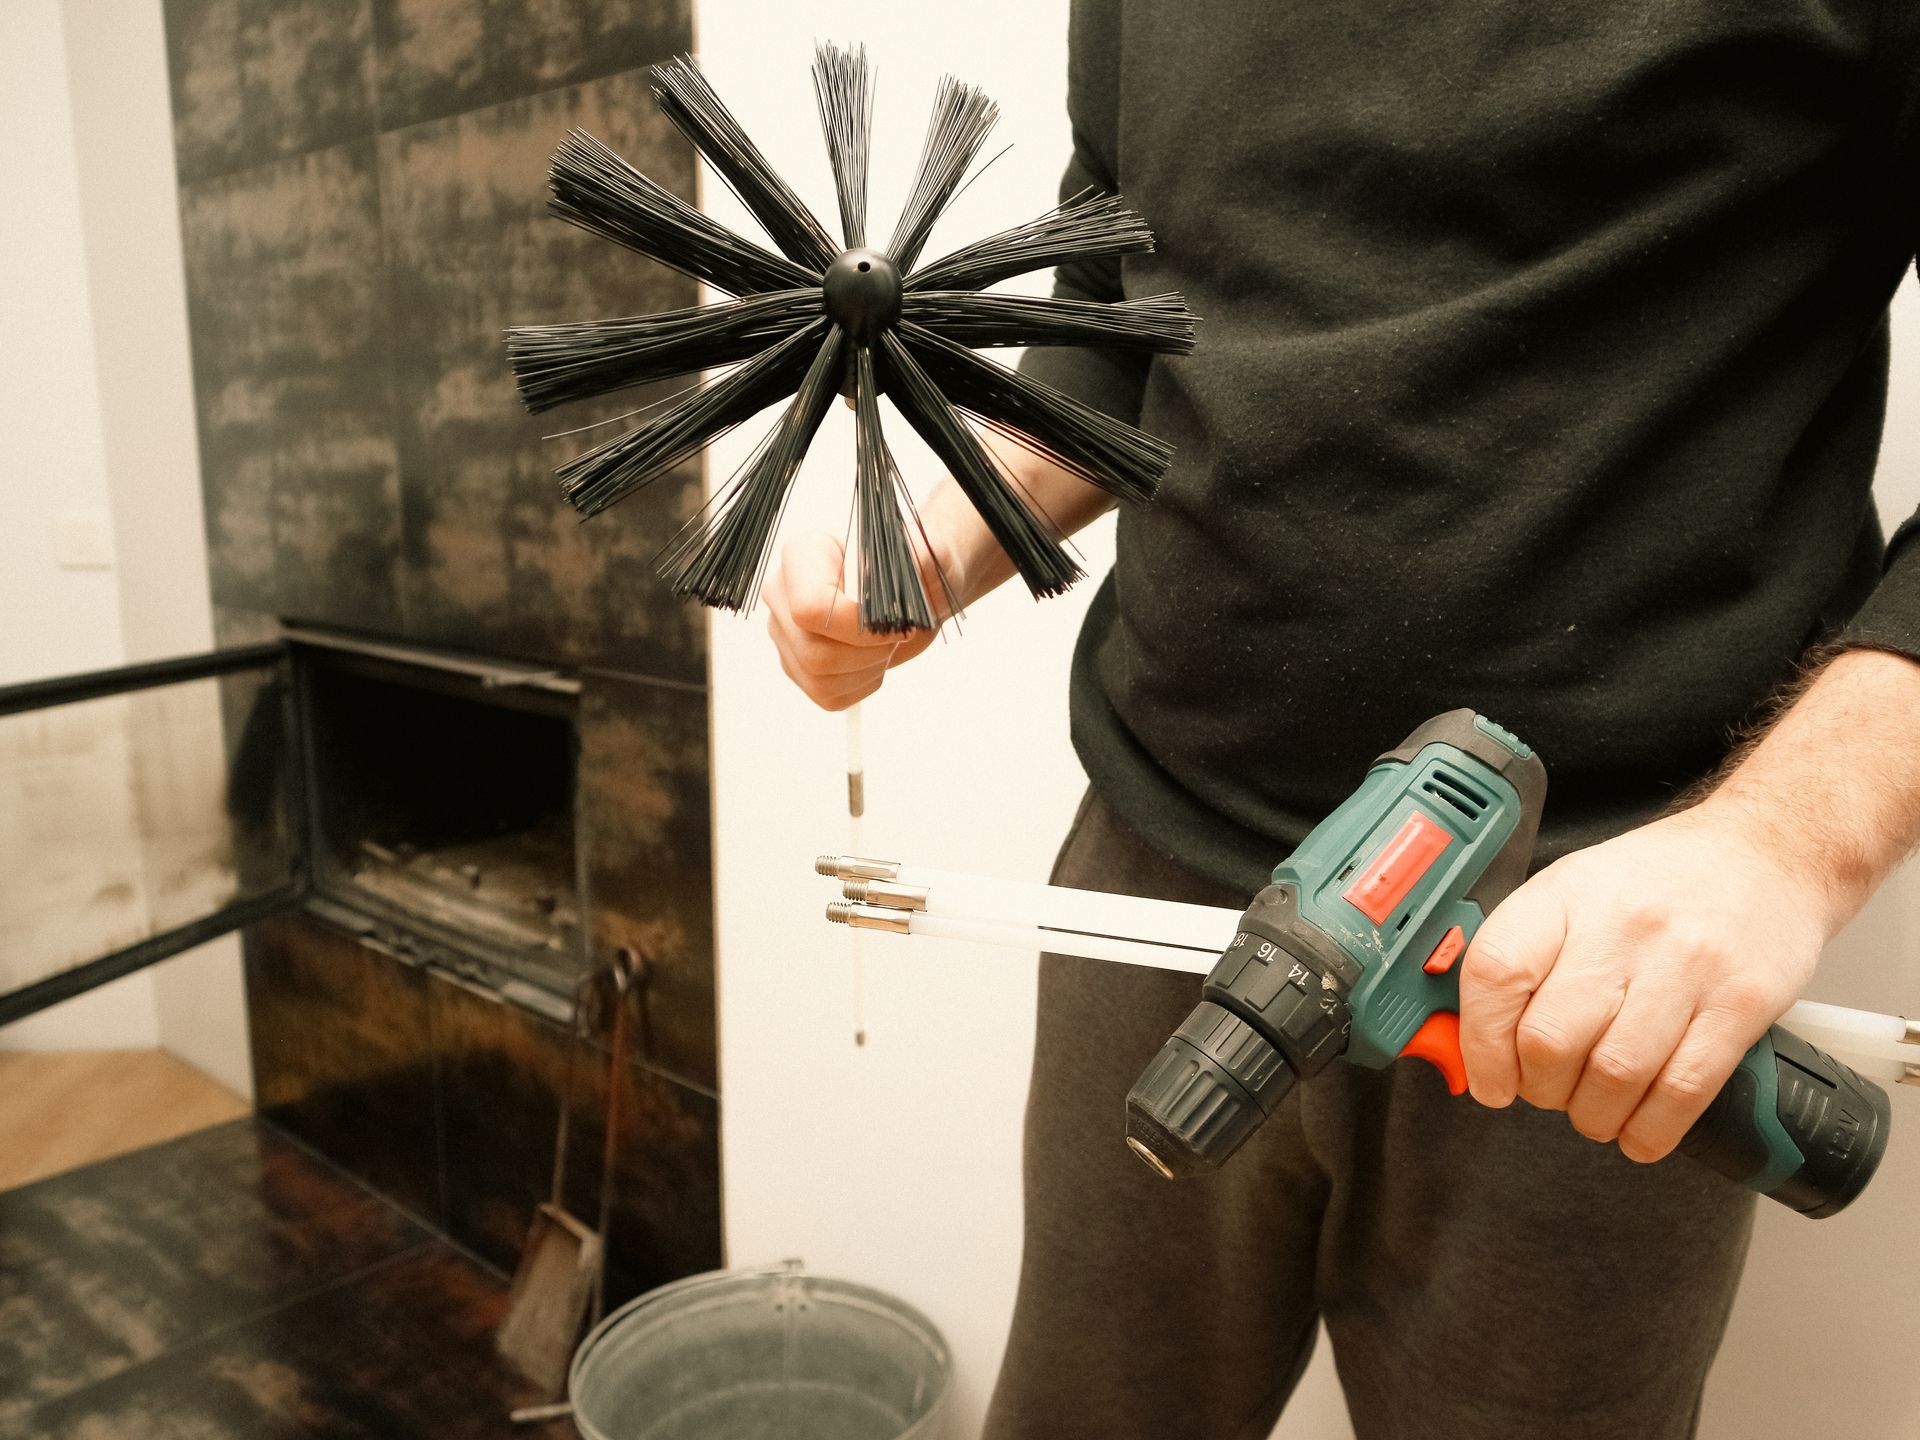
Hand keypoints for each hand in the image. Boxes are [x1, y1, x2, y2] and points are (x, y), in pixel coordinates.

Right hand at [762, 528, 957, 710]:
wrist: (913, 593)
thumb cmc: (914, 570)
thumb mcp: (926, 556)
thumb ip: (917, 561)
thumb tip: (908, 581)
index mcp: (802, 554)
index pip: (810, 608)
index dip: (858, 629)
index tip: (896, 625)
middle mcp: (781, 593)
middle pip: (813, 651)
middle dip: (869, 653)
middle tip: (897, 634)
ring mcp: (785, 633)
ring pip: (820, 677)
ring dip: (869, 668)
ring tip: (886, 643)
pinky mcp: (798, 667)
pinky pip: (828, 694)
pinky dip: (862, 684)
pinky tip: (874, 658)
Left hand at [1457, 798, 1834, 1162]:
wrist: (1766, 851)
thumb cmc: (1659, 882)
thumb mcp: (1574, 890)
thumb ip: (1523, 956)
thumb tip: (1472, 1037)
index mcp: (1565, 895)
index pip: (1495, 972)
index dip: (1480, 1041)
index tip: (1487, 1077)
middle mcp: (1621, 927)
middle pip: (1550, 1039)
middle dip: (1539, 1087)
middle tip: (1548, 1090)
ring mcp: (1685, 965)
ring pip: (1615, 1074)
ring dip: (1594, 1114)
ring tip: (1594, 1109)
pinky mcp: (1741, 1003)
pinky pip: (1684, 1088)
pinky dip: (1652, 1128)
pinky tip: (1640, 1130)